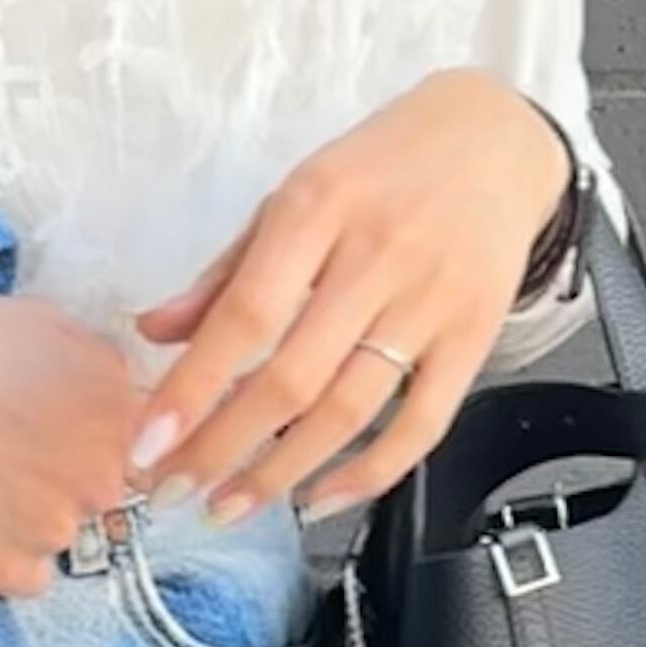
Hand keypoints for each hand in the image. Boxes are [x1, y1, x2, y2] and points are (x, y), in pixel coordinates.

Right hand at [0, 277, 159, 601]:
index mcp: (124, 418)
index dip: (99, 446)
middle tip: (10, 452)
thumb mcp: (58, 328)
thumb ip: (107, 373)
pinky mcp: (7, 570)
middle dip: (69, 481)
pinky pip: (27, 578)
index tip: (62, 439)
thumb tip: (123, 399)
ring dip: (33, 518)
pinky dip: (1, 556)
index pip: (143, 455)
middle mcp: (103, 481)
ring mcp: (55, 530)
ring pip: (63, 538)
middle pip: (104, 499)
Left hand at [117, 70, 575, 522]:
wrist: (498, 140)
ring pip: (349, 412)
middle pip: (291, 380)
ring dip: (280, 473)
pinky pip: (422, 424)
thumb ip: (227, 270)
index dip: (191, 390)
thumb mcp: (295, 194)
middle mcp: (375, 257)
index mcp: (317, 208)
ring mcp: (430, 302)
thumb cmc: (384, 167)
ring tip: (229, 506)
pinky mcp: (474, 337)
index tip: (147, 445)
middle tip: (174, 491)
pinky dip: (369, 474)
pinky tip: (319, 499)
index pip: (244, 316)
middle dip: (222, 450)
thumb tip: (155, 331)